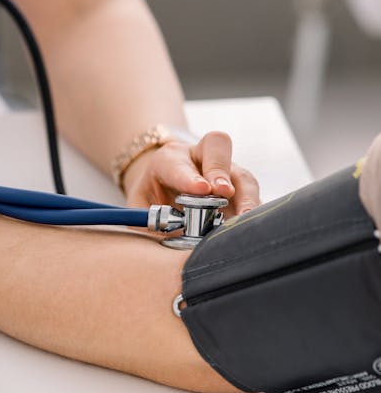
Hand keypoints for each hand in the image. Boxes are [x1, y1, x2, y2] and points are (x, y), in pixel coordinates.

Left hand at [122, 131, 260, 216]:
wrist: (164, 187)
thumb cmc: (151, 198)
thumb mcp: (139, 208)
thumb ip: (148, 222)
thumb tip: (164, 244)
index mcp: (167, 160)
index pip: (176, 164)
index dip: (188, 177)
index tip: (200, 190)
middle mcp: (199, 157)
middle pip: (216, 148)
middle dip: (219, 170)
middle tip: (223, 192)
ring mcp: (225, 170)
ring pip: (241, 175)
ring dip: (245, 196)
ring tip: (245, 216)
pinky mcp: (241, 188)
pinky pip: (252, 195)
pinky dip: (253, 211)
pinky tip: (250, 226)